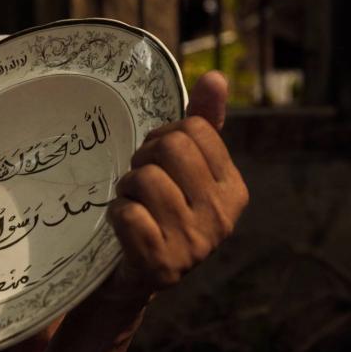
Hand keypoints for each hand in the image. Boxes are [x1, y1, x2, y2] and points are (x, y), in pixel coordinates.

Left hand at [105, 71, 248, 296]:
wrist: (138, 274)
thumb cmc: (162, 209)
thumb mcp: (186, 168)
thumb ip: (203, 123)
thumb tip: (216, 77)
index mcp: (235, 190)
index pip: (196, 129)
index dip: (166, 136)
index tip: (159, 159)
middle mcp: (222, 218)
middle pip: (171, 148)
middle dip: (144, 158)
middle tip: (141, 180)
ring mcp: (195, 244)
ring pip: (145, 178)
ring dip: (127, 187)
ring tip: (134, 203)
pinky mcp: (163, 265)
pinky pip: (127, 213)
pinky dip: (116, 214)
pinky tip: (126, 228)